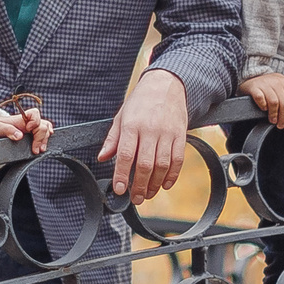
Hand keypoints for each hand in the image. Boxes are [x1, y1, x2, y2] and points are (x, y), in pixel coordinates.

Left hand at [0, 104, 55, 154]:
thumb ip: (9, 131)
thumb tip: (19, 136)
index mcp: (21, 118)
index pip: (34, 113)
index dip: (35, 122)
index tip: (28, 131)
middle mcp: (28, 122)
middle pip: (42, 124)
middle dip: (41, 137)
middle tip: (36, 150)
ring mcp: (31, 128)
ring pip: (45, 129)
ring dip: (44, 139)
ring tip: (40, 150)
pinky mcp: (31, 134)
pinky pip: (43, 133)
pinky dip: (46, 137)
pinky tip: (44, 144)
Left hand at [98, 68, 189, 200]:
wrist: (166, 84)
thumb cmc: (140, 102)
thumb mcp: (121, 116)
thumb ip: (112, 139)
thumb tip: (103, 157)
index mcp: (131, 125)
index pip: (126, 155)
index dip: (122, 175)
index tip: (120, 189)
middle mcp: (150, 130)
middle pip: (145, 164)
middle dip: (140, 186)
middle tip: (135, 198)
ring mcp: (167, 133)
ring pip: (162, 165)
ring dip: (155, 184)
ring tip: (148, 194)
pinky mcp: (181, 135)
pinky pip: (178, 160)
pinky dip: (172, 175)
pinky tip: (165, 184)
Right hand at [242, 71, 283, 127]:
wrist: (249, 78)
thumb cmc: (268, 83)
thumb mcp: (281, 81)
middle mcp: (276, 82)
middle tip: (281, 124)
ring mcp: (265, 85)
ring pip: (274, 102)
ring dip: (274, 114)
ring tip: (272, 120)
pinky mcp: (254, 88)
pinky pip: (260, 99)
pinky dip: (262, 105)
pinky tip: (263, 109)